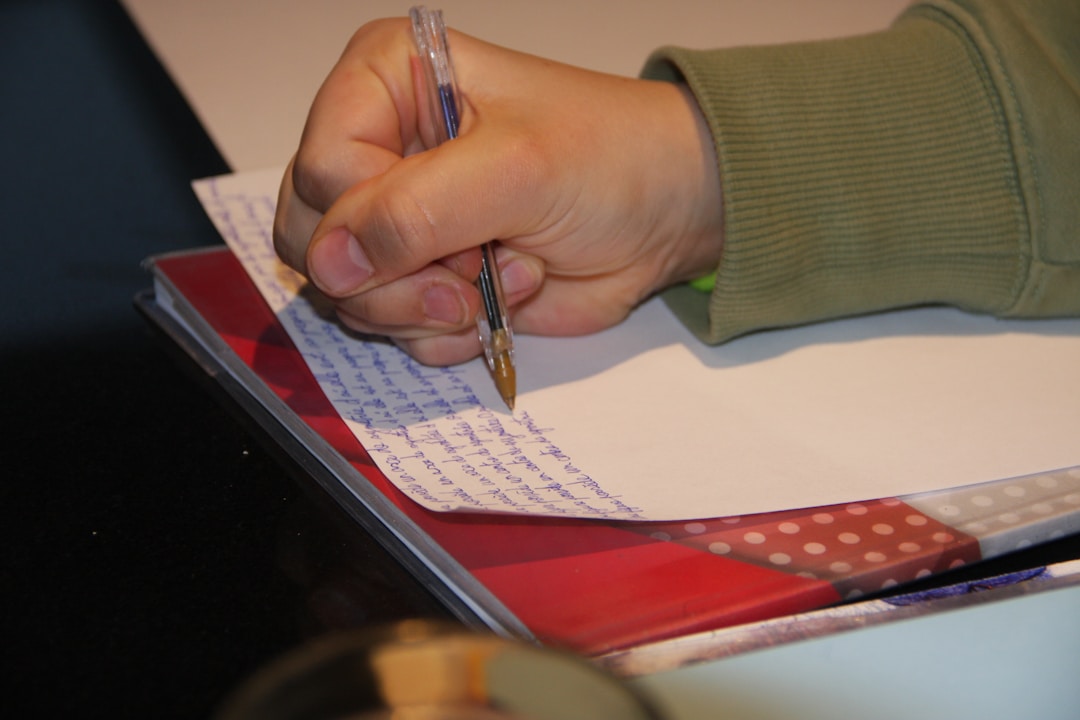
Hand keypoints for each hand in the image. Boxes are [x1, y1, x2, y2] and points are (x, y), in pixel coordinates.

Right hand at [274, 18, 722, 365]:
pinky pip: (389, 327)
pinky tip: (500, 300)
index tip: (451, 236)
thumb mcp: (515, 171)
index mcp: (385, 83)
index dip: (371, 221)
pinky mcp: (421, 276)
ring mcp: (397, 219)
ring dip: (427, 308)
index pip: (321, 169)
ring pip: (346, 294)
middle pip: (314, 238)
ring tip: (503, 277)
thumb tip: (328, 262)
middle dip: (393, 278)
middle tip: (467, 276)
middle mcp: (377, 147)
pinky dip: (444, 332)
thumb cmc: (609, 159)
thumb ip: (415, 212)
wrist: (667, 213)